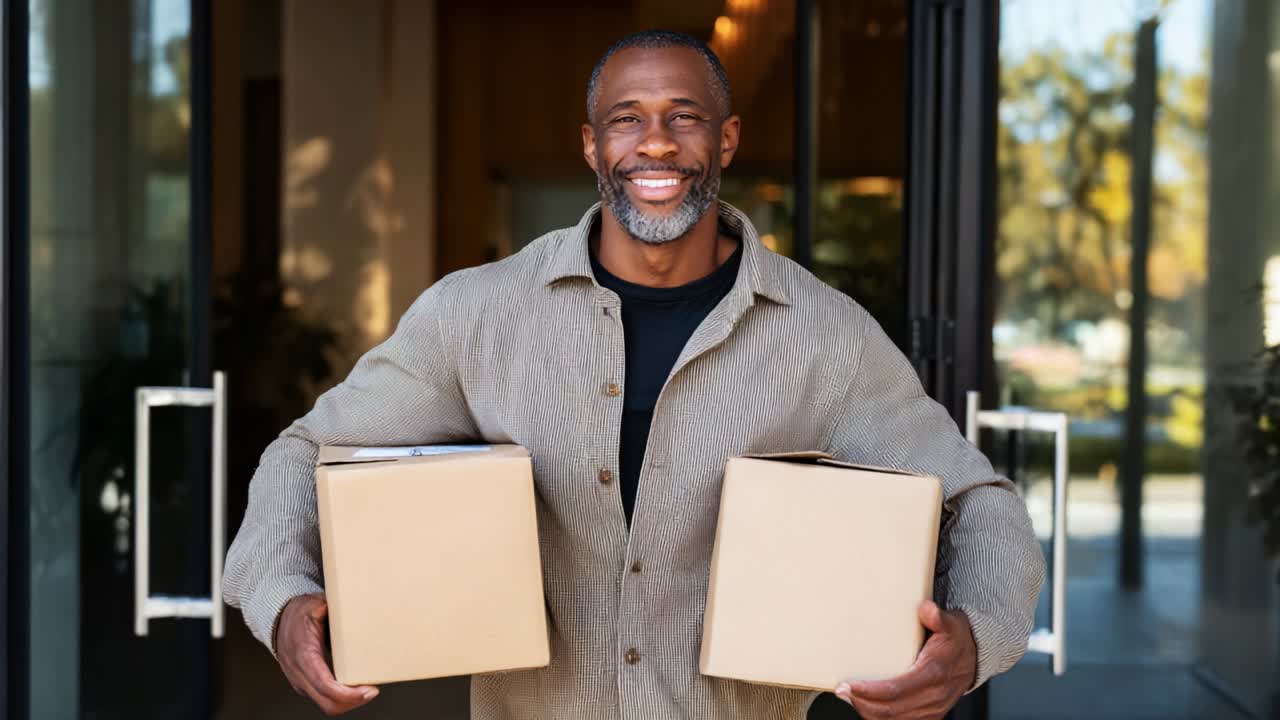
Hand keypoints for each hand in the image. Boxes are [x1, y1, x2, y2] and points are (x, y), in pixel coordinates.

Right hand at [276, 593, 379, 715]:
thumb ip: (335, 609)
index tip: (368, 690)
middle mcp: (299, 673)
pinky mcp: (304, 684)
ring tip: (366, 691)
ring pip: (326, 705)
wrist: (278, 620)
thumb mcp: (316, 605)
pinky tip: (354, 689)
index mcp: (304, 654)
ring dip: (348, 702)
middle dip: (353, 702)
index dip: (348, 693)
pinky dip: (340, 699)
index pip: (325, 684)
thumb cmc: (298, 613)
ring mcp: (300, 681)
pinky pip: (323, 699)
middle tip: (372, 691)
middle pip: (328, 702)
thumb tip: (355, 606)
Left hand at [834, 600, 976, 719]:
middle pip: (891, 710)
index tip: (850, 685)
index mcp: (933, 674)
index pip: (897, 690)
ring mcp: (931, 709)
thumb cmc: (956, 641)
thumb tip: (927, 609)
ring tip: (850, 698)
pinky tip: (866, 706)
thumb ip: (937, 617)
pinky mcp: (928, 715)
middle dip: (862, 703)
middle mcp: (933, 696)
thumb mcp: (950, 624)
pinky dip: (881, 717)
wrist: (974, 657)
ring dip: (868, 711)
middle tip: (842, 691)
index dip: (870, 691)